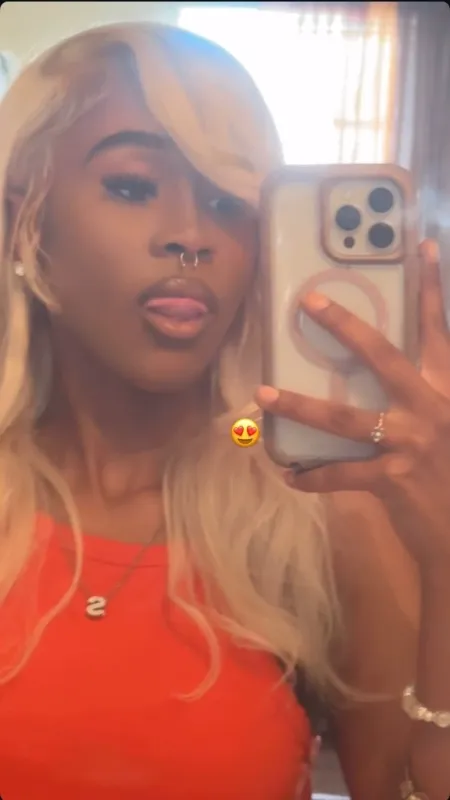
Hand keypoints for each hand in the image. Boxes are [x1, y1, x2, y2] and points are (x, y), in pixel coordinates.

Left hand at [255, 240, 449, 571]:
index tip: (422, 248)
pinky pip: (340, 474)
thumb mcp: (444, 428)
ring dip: (300, 406)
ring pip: (346, 418)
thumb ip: (420, 402)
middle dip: (345, 328)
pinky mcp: (393, 479)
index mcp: (446, 392)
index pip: (438, 331)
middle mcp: (432, 409)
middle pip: (384, 357)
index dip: (431, 289)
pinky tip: (291, 476)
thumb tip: (377, 389)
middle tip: (309, 303)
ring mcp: (413, 443)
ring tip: (265, 395)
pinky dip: (312, 476)